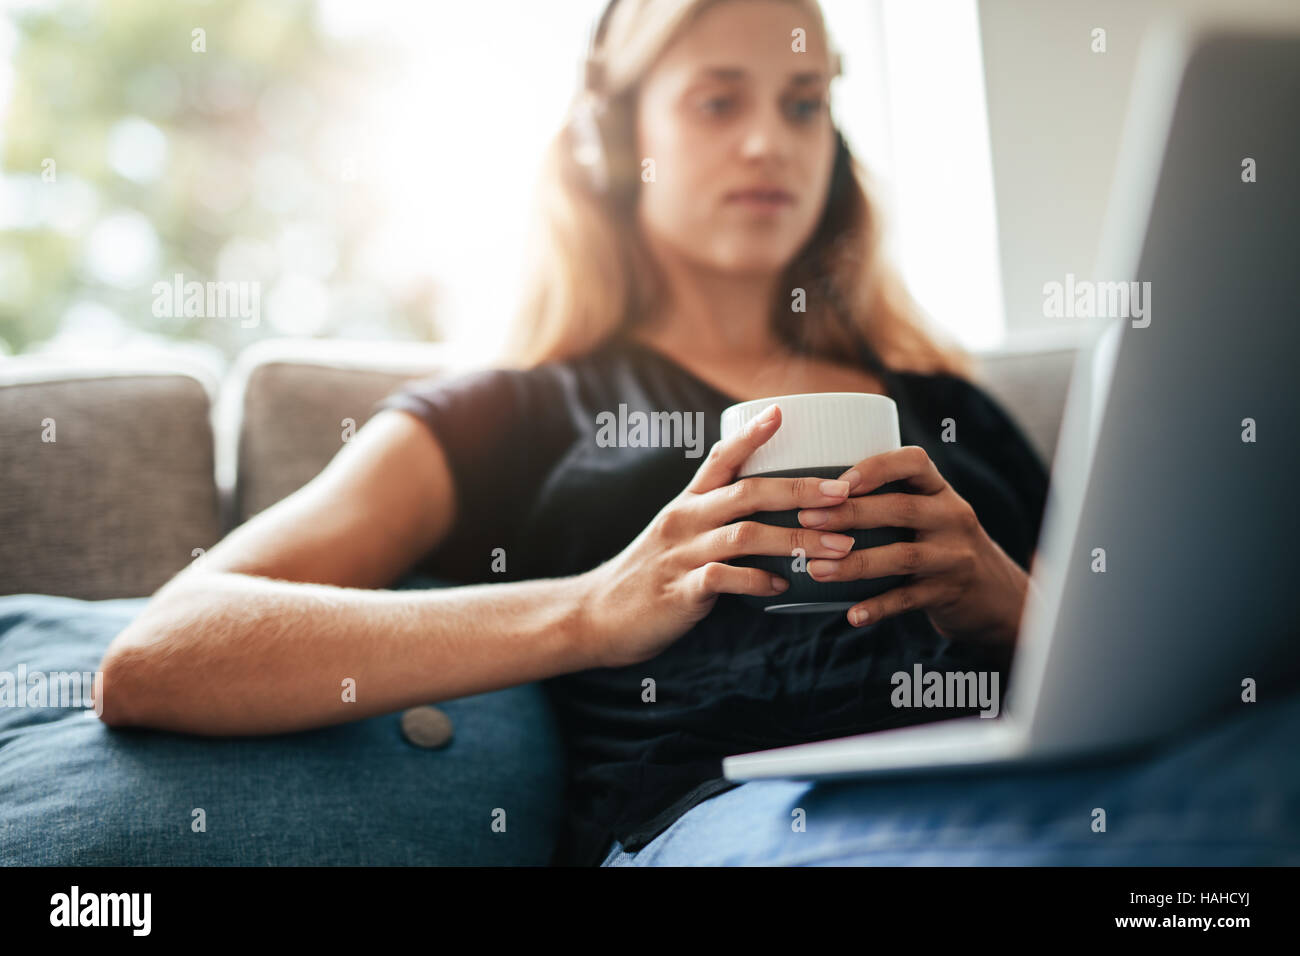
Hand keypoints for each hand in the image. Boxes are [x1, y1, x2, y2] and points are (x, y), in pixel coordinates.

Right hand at [579, 403, 858, 668]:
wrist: (597, 617)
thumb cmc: (648, 577)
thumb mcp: (675, 535)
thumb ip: (713, 521)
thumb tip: (768, 514)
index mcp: (685, 504)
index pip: (718, 458)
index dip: (750, 435)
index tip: (781, 411)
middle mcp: (684, 521)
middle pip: (747, 493)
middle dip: (800, 491)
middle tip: (842, 493)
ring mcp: (681, 555)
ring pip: (746, 536)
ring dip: (796, 540)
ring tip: (837, 547)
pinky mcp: (680, 590)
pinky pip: (726, 579)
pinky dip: (760, 581)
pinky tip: (784, 586)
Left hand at [795, 445, 1029, 644]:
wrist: (996, 595)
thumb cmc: (940, 545)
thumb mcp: (929, 514)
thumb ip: (889, 500)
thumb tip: (813, 497)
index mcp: (940, 490)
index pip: (915, 462)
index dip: (876, 467)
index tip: (839, 481)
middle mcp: (952, 517)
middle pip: (900, 508)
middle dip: (850, 513)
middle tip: (807, 520)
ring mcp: (953, 556)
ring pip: (902, 556)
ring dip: (855, 563)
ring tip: (816, 569)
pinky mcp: (949, 592)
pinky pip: (909, 599)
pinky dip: (879, 606)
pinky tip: (852, 614)